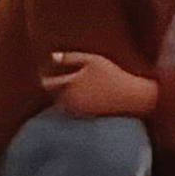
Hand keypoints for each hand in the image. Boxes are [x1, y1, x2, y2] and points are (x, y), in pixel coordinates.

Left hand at [41, 50, 159, 119]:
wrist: (130, 98)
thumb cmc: (112, 75)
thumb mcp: (92, 60)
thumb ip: (70, 57)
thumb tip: (52, 56)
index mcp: (70, 84)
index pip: (46, 83)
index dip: (44, 76)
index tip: (47, 70)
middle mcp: (70, 101)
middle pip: (52, 94)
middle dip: (54, 86)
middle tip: (60, 77)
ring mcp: (76, 112)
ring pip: (60, 104)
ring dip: (62, 95)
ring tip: (76, 86)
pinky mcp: (83, 119)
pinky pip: (71, 110)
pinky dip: (72, 103)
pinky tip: (85, 95)